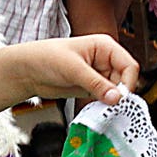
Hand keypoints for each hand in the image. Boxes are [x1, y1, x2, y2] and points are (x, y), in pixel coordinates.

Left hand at [14, 34, 139, 105]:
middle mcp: (105, 60)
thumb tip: (116, 98)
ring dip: (111, 102)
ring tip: (99, 107)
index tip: (120, 98)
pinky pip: (106, 99)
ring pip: (116, 92)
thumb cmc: (46, 58)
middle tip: (110, 107)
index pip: (129, 65)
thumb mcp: (73, 69)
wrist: (27, 71)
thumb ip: (96, 83)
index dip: (128, 82)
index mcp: (105, 47)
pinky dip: (103, 106)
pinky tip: (96, 109)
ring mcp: (99, 75)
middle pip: (125, 80)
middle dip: (119, 94)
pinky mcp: (92, 87)